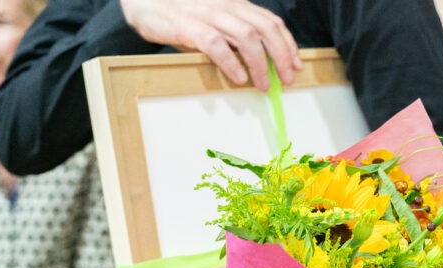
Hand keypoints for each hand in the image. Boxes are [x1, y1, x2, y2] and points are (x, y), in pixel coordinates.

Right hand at [119, 0, 302, 90]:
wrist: (146, 3)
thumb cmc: (182, 18)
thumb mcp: (215, 23)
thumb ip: (235, 39)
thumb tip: (258, 66)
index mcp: (236, 5)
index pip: (271, 21)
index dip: (288, 44)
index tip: (297, 65)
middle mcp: (227, 6)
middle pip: (265, 28)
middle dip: (281, 56)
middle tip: (287, 79)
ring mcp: (208, 14)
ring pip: (246, 37)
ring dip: (259, 64)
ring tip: (263, 85)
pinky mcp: (189, 26)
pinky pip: (216, 44)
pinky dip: (231, 62)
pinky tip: (238, 77)